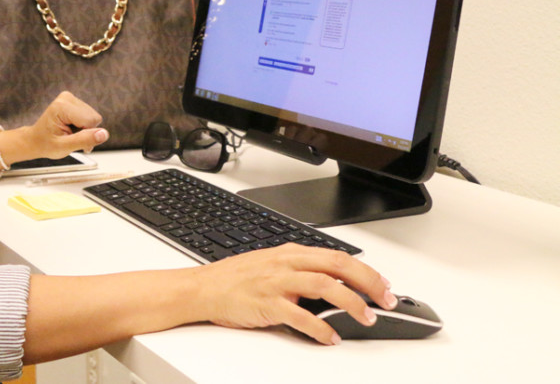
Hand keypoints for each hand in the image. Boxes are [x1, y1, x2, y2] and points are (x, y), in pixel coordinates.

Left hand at [23, 91, 108, 158]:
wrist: (36, 141)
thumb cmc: (46, 144)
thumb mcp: (64, 147)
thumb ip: (85, 140)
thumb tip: (104, 134)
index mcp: (62, 107)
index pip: (92, 120)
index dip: (87, 135)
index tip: (72, 141)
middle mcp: (66, 98)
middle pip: (94, 118)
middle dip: (86, 132)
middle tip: (70, 138)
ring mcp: (70, 98)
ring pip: (93, 117)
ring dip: (84, 129)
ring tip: (68, 134)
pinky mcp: (74, 101)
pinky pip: (89, 115)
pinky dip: (82, 126)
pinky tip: (71, 129)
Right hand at [194, 244, 396, 344]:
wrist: (203, 288)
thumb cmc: (236, 279)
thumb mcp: (271, 265)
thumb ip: (299, 270)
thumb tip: (331, 283)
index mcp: (290, 253)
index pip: (337, 257)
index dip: (365, 271)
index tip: (383, 285)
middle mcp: (286, 264)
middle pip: (337, 266)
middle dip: (368, 283)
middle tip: (386, 301)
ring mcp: (277, 283)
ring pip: (324, 286)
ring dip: (351, 303)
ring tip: (366, 318)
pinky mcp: (267, 304)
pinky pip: (300, 316)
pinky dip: (320, 328)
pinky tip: (330, 337)